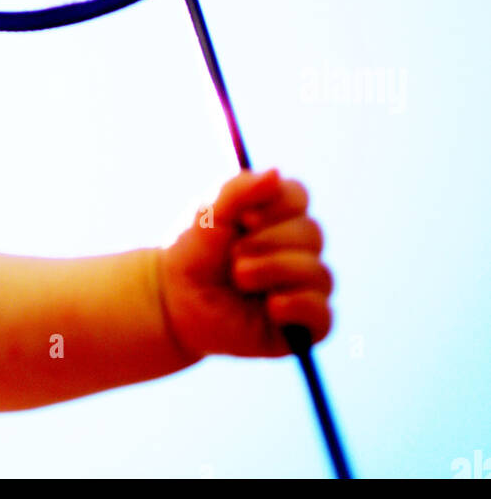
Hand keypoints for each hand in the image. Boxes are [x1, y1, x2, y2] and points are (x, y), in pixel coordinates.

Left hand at [157, 169, 333, 359]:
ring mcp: (302, 286)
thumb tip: (276, 173)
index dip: (275, 206)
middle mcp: (297, 248)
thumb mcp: (208, 214)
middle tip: (234, 255)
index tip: (243, 218)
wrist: (176, 301)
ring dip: (275, 271)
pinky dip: (299, 305)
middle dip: (268, 243)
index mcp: (277, 214)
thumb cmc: (194, 252)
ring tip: (241, 278)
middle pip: (311, 233)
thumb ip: (238, 190)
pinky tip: (271, 307)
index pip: (299, 196)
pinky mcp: (302, 325)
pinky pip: (323, 315)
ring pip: (318, 272)